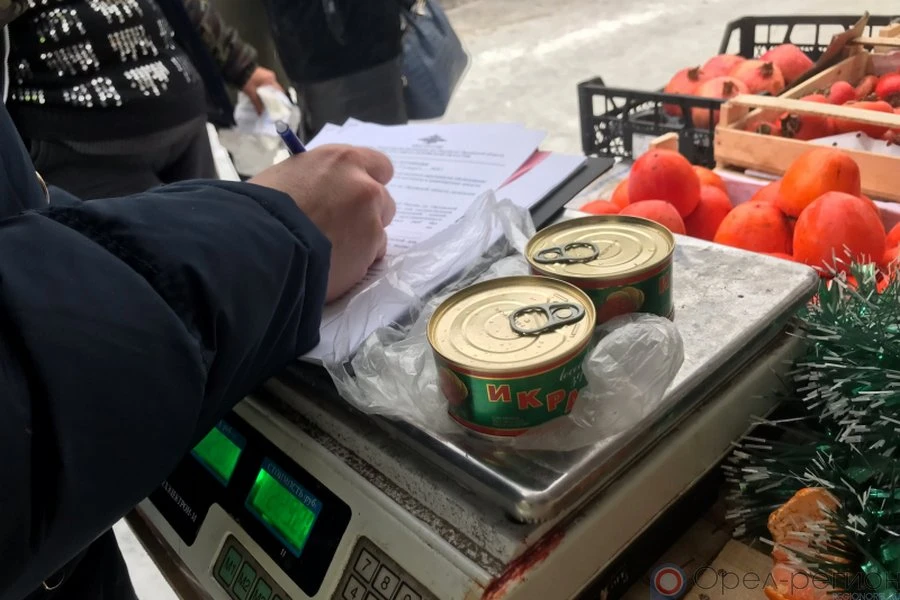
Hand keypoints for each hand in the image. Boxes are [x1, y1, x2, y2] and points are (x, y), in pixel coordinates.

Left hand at [241, 67, 283, 114]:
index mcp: (271, 80)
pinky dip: (266, 90)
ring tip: (267, 102)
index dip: (279, 100)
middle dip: (274, 98)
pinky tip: (262, 96)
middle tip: (272, 106)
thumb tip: (260, 113)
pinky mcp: (262, 74)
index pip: (280, 91)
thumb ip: (257, 104)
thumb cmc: (246, 80)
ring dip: (269, 94)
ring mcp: (267, 74)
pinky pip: (267, 84)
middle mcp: (271, 76)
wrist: (238, 70)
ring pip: (271, 87)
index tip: (278, 107)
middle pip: (276, 89)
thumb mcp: (252, 93)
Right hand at [249, 145, 395, 301]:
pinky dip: (356, 263)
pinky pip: (371, 258)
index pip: (378, 165)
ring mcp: (371, 220)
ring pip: (378, 232)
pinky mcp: (371, 251)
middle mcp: (364, 186)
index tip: (356, 195)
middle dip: (367, 214)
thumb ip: (317, 181)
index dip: (368, 182)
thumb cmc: (261, 207)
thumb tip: (320, 192)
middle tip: (340, 228)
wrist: (262, 244)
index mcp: (342, 160)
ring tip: (331, 252)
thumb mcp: (289, 176)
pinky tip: (333, 267)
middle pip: (383, 201)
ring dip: (362, 241)